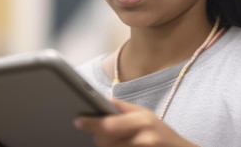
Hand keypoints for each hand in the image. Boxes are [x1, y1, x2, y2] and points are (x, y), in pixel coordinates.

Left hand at [74, 99, 197, 146]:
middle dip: (99, 136)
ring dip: (107, 146)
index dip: (91, 123)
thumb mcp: (147, 115)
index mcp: (142, 120)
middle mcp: (142, 138)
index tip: (77, 120)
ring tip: (118, 140)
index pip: (110, 123)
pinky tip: (120, 145)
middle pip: (104, 140)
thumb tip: (102, 98)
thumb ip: (124, 108)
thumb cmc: (163, 135)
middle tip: (101, 132)